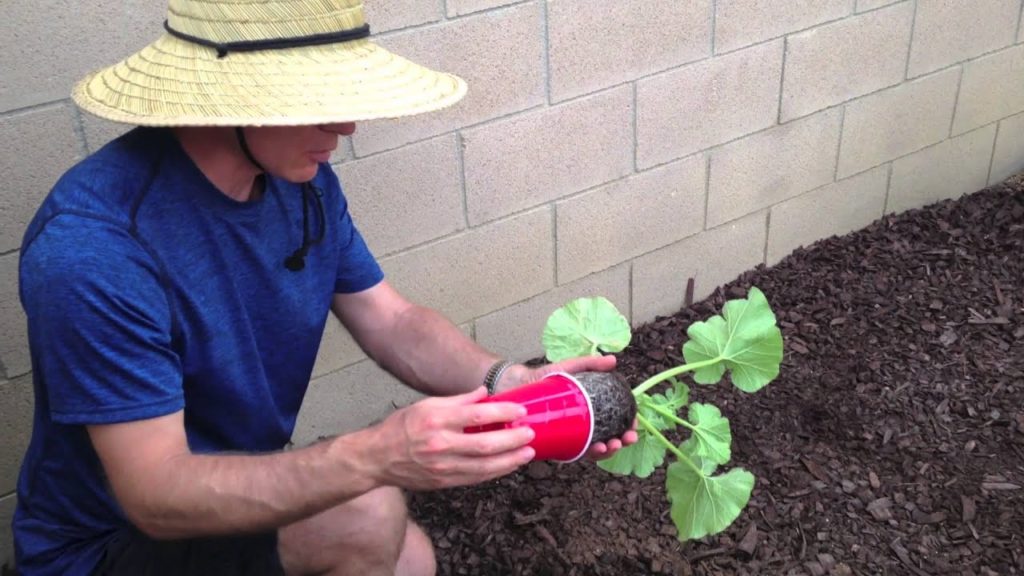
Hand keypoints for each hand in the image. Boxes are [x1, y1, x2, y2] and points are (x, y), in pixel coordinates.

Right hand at [369, 387, 534, 490]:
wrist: (377, 458)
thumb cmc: (401, 428)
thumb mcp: (426, 405)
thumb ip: (458, 400)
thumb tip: (484, 393)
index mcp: (437, 419)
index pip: (477, 415)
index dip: (503, 413)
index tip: (520, 411)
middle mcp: (441, 444)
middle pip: (486, 444)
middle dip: (513, 440)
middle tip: (530, 433)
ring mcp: (443, 467)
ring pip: (485, 467)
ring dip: (510, 460)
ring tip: (527, 453)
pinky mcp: (444, 482)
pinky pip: (476, 478)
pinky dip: (495, 472)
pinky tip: (508, 466)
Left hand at [496, 355, 638, 461]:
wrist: (515, 384)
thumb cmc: (543, 377)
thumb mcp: (568, 368)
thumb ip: (589, 364)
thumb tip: (613, 360)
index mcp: (589, 414)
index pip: (613, 425)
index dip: (627, 430)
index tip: (633, 428)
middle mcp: (580, 428)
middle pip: (606, 441)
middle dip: (620, 444)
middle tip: (624, 440)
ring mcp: (567, 437)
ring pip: (590, 451)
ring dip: (604, 453)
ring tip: (608, 446)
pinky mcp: (552, 443)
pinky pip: (570, 454)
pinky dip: (582, 455)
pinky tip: (590, 450)